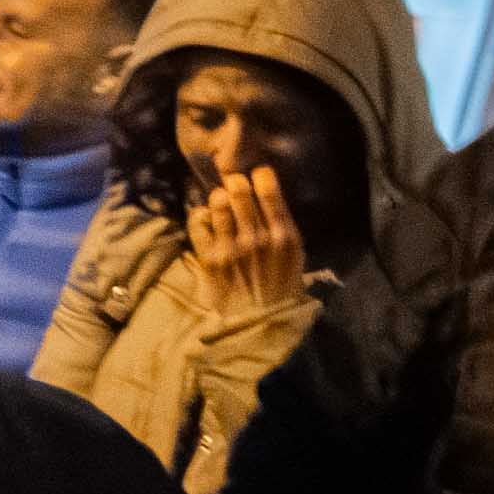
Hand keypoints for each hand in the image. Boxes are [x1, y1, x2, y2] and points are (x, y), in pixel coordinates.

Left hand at [188, 165, 312, 314]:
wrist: (260, 319)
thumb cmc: (281, 285)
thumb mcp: (295, 254)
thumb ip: (282, 225)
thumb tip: (267, 195)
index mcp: (284, 235)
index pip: (270, 191)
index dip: (260, 176)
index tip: (256, 174)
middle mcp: (258, 238)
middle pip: (239, 192)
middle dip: (235, 181)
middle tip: (233, 183)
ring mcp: (232, 247)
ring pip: (217, 204)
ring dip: (218, 197)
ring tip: (221, 200)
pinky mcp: (210, 258)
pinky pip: (198, 223)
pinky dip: (200, 214)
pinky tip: (207, 217)